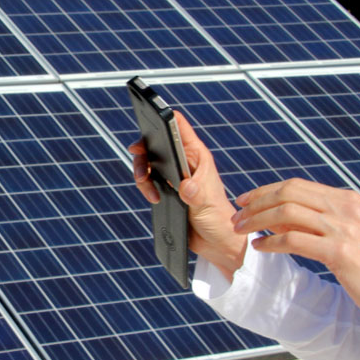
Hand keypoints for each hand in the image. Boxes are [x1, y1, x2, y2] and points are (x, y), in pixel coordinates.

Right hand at [130, 112, 245, 279]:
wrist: (216, 241)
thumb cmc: (219, 218)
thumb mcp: (207, 204)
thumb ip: (195, 193)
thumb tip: (184, 186)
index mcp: (197, 155)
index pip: (179, 126)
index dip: (162, 118)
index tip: (147, 123)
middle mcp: (184, 161)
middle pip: (156, 143)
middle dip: (143, 152)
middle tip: (140, 165)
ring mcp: (173, 175)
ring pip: (149, 162)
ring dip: (142, 174)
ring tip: (149, 190)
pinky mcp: (166, 189)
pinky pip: (148, 181)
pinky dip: (145, 187)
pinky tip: (154, 198)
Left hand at [230, 179, 359, 314]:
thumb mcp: (344, 233)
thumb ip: (314, 221)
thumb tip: (273, 216)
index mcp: (347, 199)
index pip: (296, 185)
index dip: (265, 190)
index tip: (244, 200)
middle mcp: (346, 208)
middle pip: (288, 194)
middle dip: (256, 203)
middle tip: (237, 217)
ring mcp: (344, 228)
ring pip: (287, 214)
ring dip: (258, 221)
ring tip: (242, 231)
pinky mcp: (340, 251)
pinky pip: (294, 240)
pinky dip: (271, 242)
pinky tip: (259, 248)